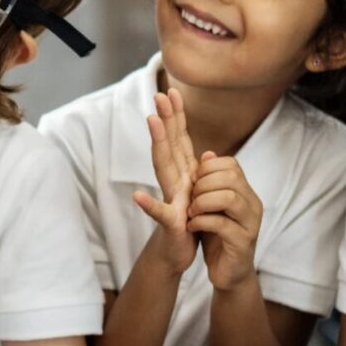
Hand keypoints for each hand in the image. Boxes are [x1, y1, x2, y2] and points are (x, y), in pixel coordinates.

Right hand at [132, 89, 198, 274]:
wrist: (176, 254)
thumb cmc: (188, 222)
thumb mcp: (198, 194)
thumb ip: (198, 173)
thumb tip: (209, 152)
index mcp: (183, 174)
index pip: (180, 140)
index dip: (177, 117)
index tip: (174, 92)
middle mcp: (174, 181)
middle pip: (168, 146)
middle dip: (165, 119)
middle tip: (159, 94)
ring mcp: (170, 199)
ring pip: (163, 168)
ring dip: (158, 144)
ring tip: (152, 122)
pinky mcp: (170, 222)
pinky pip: (160, 212)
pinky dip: (148, 204)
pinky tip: (137, 195)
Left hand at [189, 151, 262, 291]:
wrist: (227, 272)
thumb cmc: (217, 236)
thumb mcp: (210, 205)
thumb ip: (208, 182)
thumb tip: (207, 154)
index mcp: (245, 192)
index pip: (231, 164)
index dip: (207, 168)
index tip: (193, 182)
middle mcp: (252, 204)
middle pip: (231, 177)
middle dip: (203, 184)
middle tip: (190, 199)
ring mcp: (250, 223)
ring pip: (229, 198)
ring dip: (203, 202)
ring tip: (191, 212)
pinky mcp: (243, 243)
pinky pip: (223, 224)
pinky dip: (202, 222)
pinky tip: (192, 226)